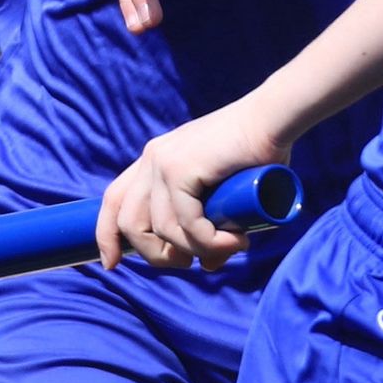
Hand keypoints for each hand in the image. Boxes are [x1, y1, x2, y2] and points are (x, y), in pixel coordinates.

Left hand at [96, 102, 289, 271]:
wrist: (274, 117)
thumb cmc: (258, 152)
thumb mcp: (227, 196)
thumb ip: (214, 227)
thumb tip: (209, 265)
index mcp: (156, 159)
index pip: (114, 200)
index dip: (107, 235)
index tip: (113, 263)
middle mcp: (152, 158)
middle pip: (128, 222)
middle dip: (154, 255)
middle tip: (190, 262)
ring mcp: (163, 162)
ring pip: (161, 230)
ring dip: (195, 250)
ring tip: (232, 246)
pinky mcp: (181, 169)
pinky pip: (185, 223)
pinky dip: (209, 241)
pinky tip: (235, 240)